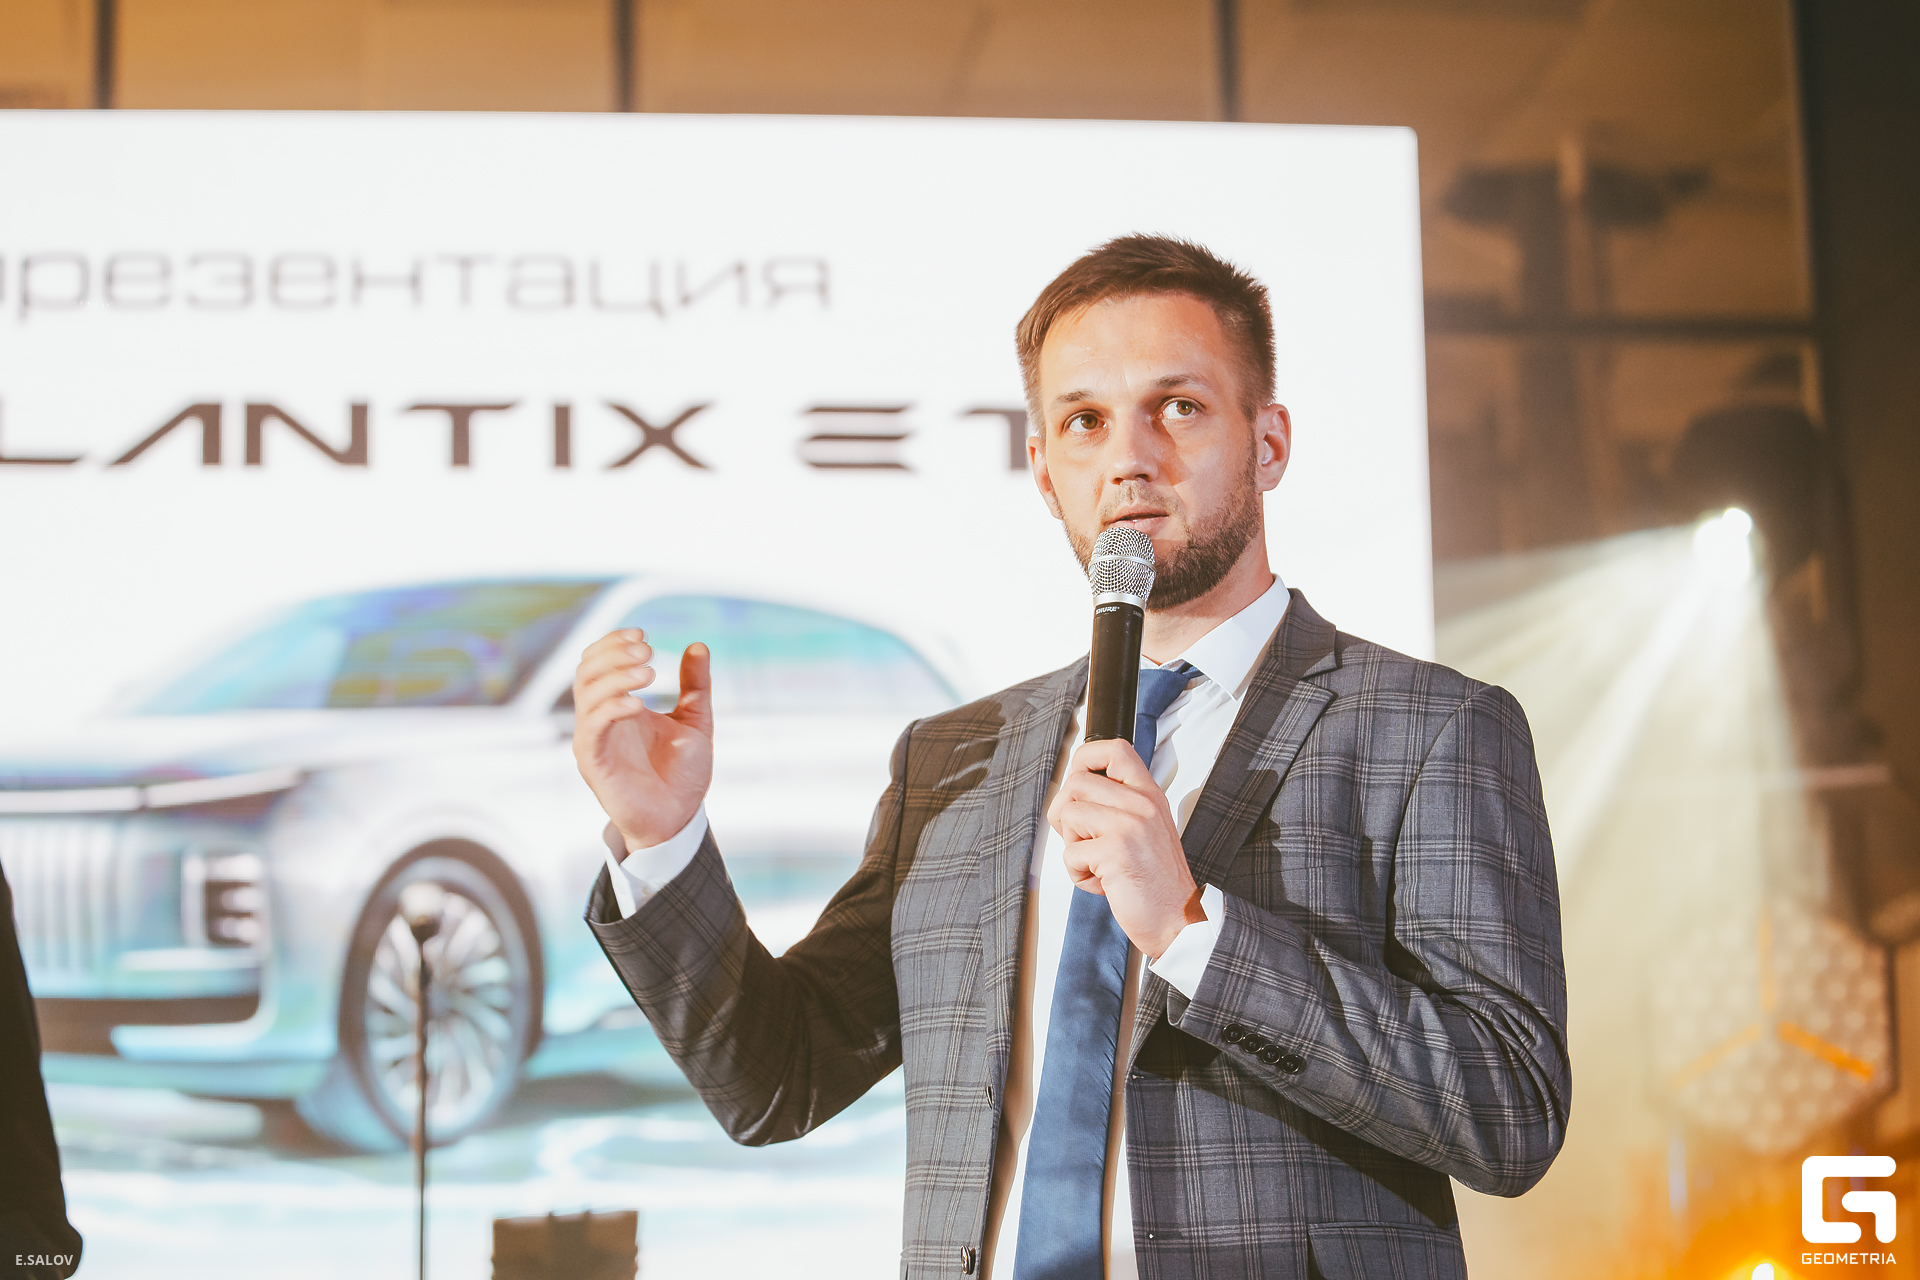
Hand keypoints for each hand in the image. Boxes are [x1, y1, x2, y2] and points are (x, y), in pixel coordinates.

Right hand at [571, 629, 713, 849]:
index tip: (642, 634)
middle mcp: (600, 719)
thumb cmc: (683, 774)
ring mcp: (594, 739)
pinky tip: (639, 703)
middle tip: (648, 650)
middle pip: (587, 670)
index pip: (599, 662)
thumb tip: (698, 646)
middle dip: (614, 653)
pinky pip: (592, 727)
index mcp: (619, 705)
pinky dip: (612, 707)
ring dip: (616, 676)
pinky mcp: (594, 762)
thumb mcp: (695, 721)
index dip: (614, 642)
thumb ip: (695, 685)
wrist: (680, 818)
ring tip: (649, 672)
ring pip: (587, 693)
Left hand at [1047, 738, 1205, 958]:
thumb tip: (1072, 792)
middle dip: (1066, 816)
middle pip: (1076, 783)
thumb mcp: (1146, 829)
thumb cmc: (1157, 882)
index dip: (1085, 759)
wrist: (1179, 921)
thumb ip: (1118, 805)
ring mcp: (1130, 826)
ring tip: (1097, 863)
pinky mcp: (1116, 852)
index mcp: (1149, 795)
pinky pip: (1070, 853)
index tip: (1079, 783)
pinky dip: (1078, 875)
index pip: (1114, 749)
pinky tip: (1103, 883)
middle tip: (1085, 841)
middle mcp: (1142, 804)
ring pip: (1068, 814)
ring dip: (1072, 846)